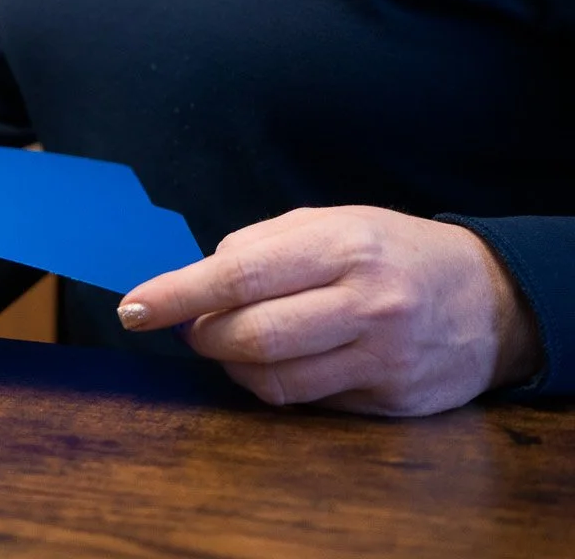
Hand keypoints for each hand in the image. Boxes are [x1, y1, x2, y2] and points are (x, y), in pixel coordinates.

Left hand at [118, 206, 542, 416]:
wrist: (490, 298)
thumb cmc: (390, 251)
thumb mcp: (329, 223)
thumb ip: (258, 247)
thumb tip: (193, 283)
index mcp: (343, 246)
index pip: (239, 275)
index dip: (177, 295)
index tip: (133, 308)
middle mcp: (367, 303)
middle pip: (253, 338)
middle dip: (204, 336)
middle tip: (193, 326)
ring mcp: (384, 358)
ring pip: (275, 382)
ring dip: (234, 366)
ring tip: (233, 342)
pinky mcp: (392, 400)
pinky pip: (310, 402)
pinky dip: (279, 385)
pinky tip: (284, 361)